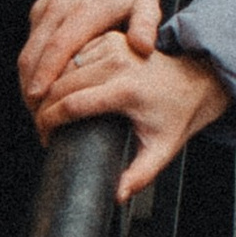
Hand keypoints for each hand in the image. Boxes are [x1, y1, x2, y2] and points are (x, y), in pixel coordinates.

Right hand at [18, 0, 159, 125]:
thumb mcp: (146, 1)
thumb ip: (146, 25)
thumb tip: (143, 48)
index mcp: (84, 12)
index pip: (57, 48)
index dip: (45, 76)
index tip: (39, 100)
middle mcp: (59, 10)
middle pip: (34, 54)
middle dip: (30, 88)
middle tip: (38, 118)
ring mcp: (46, 10)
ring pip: (27, 50)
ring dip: (27, 80)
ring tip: (37, 110)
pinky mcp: (40, 10)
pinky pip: (29, 42)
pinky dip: (30, 66)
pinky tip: (39, 87)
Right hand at [38, 29, 231, 195]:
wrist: (194, 81)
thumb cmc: (176, 116)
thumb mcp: (161, 150)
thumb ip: (139, 176)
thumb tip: (117, 197)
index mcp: (127, 90)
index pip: (72, 104)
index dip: (50, 123)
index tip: (45, 138)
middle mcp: (119, 63)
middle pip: (61, 84)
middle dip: (43, 107)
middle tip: (41, 128)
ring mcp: (114, 47)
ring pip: (64, 66)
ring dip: (49, 87)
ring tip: (45, 111)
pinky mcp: (110, 39)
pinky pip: (74, 54)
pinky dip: (61, 71)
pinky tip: (57, 89)